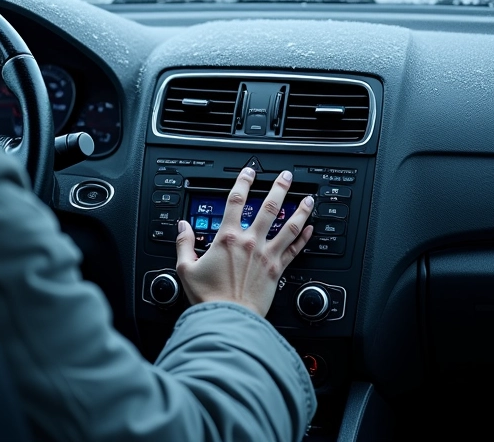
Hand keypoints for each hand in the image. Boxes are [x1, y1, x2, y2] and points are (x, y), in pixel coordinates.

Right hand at [175, 167, 314, 316]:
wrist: (228, 320)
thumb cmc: (209, 298)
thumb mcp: (186, 268)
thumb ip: (184, 243)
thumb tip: (182, 226)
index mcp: (227, 238)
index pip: (236, 200)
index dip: (243, 182)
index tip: (249, 172)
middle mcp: (250, 242)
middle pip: (269, 207)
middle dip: (279, 188)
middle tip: (286, 176)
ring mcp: (267, 255)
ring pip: (289, 226)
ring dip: (300, 210)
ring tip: (308, 198)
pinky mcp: (277, 271)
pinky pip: (295, 250)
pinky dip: (304, 238)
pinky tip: (310, 229)